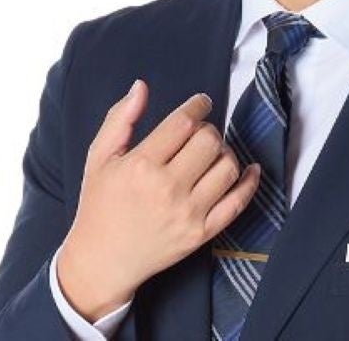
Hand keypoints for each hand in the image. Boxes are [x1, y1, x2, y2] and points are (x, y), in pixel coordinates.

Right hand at [57, 81, 259, 322]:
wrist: (102, 261)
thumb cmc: (99, 205)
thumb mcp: (99, 157)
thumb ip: (120, 118)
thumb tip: (141, 86)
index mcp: (141, 165)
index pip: (184, 122)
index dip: (198, 105)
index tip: (201, 102)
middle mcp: (167, 189)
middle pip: (209, 140)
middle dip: (208, 128)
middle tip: (199, 132)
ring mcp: (188, 213)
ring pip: (227, 167)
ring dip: (224, 152)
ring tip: (210, 153)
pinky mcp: (201, 233)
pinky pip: (238, 202)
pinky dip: (249, 181)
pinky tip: (248, 168)